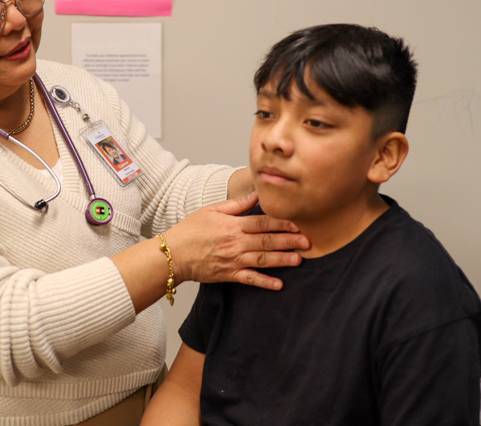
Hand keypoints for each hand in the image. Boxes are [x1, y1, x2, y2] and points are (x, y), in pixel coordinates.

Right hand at [165, 191, 308, 289]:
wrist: (173, 254)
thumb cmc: (190, 231)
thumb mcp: (211, 210)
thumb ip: (236, 204)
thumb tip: (255, 195)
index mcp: (233, 225)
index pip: (262, 223)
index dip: (281, 223)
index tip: (297, 224)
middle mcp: (235, 243)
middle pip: (267, 241)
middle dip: (289, 241)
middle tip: (307, 242)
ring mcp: (233, 260)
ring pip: (263, 260)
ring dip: (282, 260)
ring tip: (299, 260)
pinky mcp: (228, 275)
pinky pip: (250, 279)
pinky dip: (265, 282)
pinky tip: (279, 284)